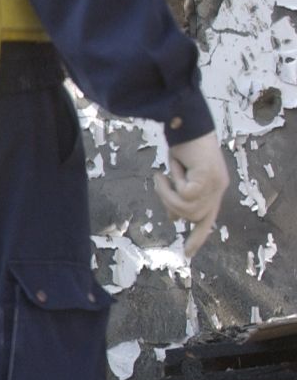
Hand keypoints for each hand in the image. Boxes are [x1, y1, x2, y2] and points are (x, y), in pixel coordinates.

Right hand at [153, 131, 227, 258]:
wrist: (188, 125)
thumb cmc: (183, 146)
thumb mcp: (178, 177)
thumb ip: (179, 196)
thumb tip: (173, 219)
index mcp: (213, 189)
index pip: (208, 219)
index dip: (198, 237)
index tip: (188, 254)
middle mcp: (218, 189)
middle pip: (192, 216)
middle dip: (171, 204)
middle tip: (160, 183)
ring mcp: (215, 185)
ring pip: (186, 208)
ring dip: (168, 194)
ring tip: (161, 178)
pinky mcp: (208, 180)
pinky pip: (184, 194)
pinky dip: (172, 183)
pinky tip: (171, 169)